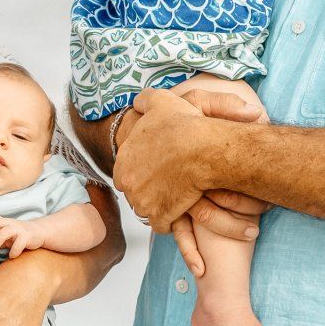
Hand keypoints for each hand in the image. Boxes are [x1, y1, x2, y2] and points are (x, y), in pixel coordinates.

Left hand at [0, 215, 44, 259]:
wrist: (39, 233)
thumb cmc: (18, 234)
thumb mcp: (5, 234)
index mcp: (4, 222)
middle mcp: (11, 223)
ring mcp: (19, 229)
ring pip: (5, 232)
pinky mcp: (27, 237)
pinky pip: (18, 244)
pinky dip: (13, 251)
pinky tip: (11, 256)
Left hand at [113, 89, 225, 232]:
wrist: (201, 148)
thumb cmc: (182, 125)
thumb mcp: (159, 101)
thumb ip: (144, 100)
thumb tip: (137, 103)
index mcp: (123, 160)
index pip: (126, 172)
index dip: (142, 171)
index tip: (157, 168)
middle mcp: (128, 184)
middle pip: (135, 192)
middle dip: (148, 190)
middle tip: (168, 182)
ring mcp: (143, 202)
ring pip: (147, 209)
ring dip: (159, 205)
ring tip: (176, 196)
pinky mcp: (160, 216)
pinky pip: (162, 224)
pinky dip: (170, 220)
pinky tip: (182, 209)